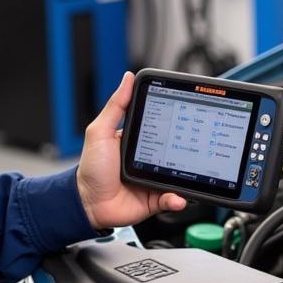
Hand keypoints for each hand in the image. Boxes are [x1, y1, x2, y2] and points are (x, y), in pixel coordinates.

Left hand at [76, 71, 186, 229]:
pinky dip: (177, 198)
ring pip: (179, 176)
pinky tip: (177, 196)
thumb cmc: (91, 168)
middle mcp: (150, 159)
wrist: (88, 204)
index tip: (188, 115)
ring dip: (186, 177)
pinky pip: (172, 198)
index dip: (175, 122)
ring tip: (191, 174)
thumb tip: (127, 78)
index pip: (162, 127)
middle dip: (187, 150)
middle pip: (176, 151)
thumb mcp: (100, 131)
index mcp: (139, 140)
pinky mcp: (155, 199)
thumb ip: (115, 106)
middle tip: (194, 148)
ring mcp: (154, 179)